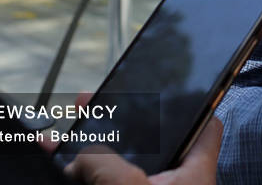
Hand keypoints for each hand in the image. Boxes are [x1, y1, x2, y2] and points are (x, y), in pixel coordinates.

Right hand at [64, 114, 222, 183]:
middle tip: (86, 108)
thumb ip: (104, 166)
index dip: (196, 103)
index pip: (207, 127)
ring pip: (116, 171)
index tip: (176, 86)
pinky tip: (54, 166)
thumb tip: (79, 158)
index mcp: (193, 175)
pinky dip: (79, 179)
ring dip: (87, 155)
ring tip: (54, 141)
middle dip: (115, 127)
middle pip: (149, 146)